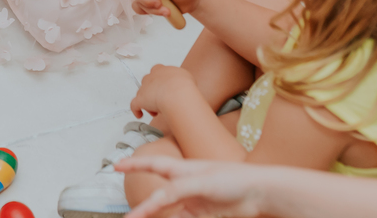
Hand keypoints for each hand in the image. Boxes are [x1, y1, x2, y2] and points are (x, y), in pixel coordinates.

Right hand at [116, 157, 270, 217]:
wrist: (259, 193)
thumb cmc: (234, 178)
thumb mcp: (201, 181)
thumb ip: (178, 189)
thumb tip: (159, 197)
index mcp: (182, 169)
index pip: (153, 165)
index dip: (134, 164)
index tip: (116, 166)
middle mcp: (185, 184)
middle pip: (158, 195)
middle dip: (144, 206)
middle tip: (130, 217)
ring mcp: (194, 200)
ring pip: (169, 211)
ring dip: (159, 217)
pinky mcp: (204, 214)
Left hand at [130, 64, 196, 119]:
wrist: (178, 93)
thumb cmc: (184, 85)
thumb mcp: (185, 76)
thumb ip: (179, 79)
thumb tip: (179, 84)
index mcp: (161, 70)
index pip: (157, 72)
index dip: (160, 81)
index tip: (165, 88)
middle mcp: (151, 77)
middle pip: (148, 82)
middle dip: (153, 91)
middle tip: (162, 100)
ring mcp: (144, 88)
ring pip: (141, 94)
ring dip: (147, 102)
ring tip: (156, 111)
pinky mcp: (140, 99)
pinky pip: (134, 105)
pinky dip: (136, 110)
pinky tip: (140, 115)